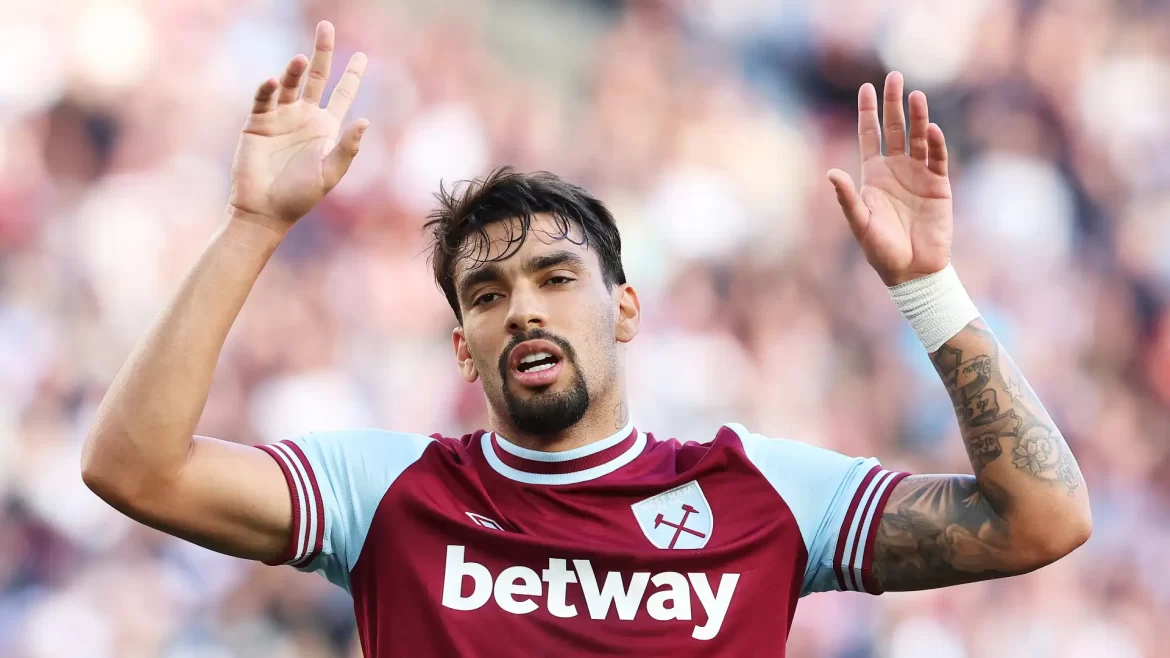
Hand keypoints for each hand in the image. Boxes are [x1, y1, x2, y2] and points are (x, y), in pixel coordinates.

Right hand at [228, 21, 367, 232]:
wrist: (264, 210)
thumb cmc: (299, 197)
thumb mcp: (329, 174)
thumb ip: (347, 149)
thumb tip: (366, 121)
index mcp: (326, 128)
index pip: (342, 95)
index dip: (352, 75)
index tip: (362, 55)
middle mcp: (304, 117)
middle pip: (316, 77)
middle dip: (322, 52)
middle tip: (327, 27)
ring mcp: (281, 117)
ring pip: (289, 83)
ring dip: (294, 70)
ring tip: (301, 59)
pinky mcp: (258, 122)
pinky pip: (263, 98)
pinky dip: (267, 88)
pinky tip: (272, 80)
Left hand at [828, 72, 952, 286]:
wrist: (912, 271)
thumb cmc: (881, 250)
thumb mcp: (860, 223)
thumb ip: (847, 198)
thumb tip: (831, 173)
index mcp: (873, 175)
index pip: (870, 135)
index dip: (868, 112)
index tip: (866, 87)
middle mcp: (896, 170)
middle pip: (894, 129)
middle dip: (893, 103)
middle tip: (893, 76)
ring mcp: (918, 175)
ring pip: (917, 138)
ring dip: (918, 117)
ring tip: (916, 95)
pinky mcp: (939, 186)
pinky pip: (937, 158)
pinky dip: (934, 143)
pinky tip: (930, 128)